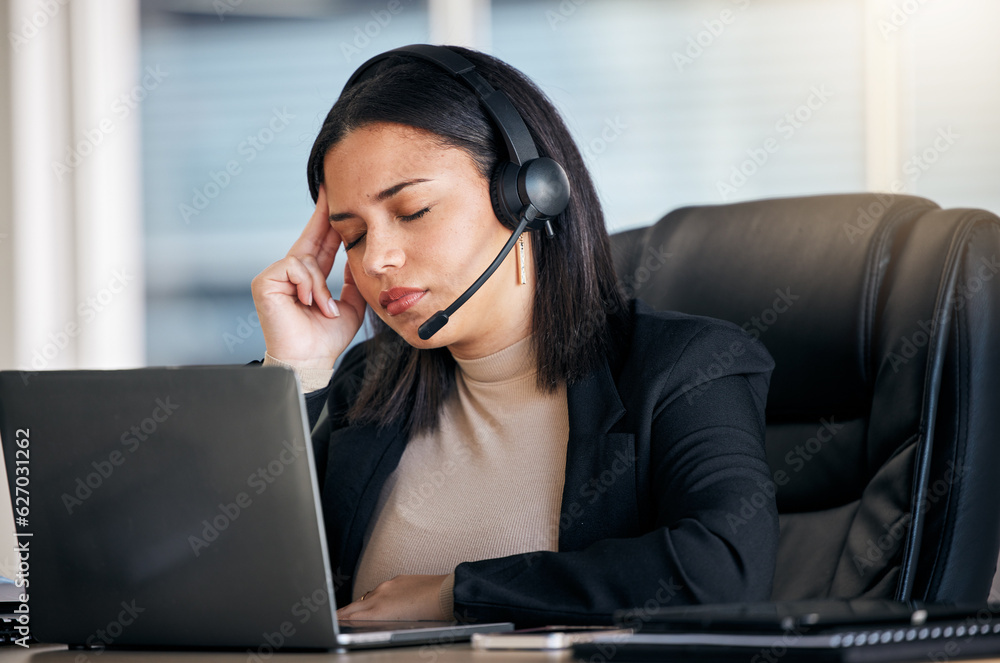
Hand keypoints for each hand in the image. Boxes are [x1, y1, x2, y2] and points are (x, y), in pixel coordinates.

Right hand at [251, 185, 366, 368]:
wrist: (310, 360)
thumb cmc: (327, 338)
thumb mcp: (349, 304)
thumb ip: (352, 279)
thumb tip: (358, 254)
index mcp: (310, 276)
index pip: (321, 242)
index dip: (329, 221)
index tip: (336, 199)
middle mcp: (291, 272)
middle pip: (310, 236)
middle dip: (323, 216)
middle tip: (331, 190)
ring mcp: (275, 276)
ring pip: (305, 259)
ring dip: (321, 286)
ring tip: (326, 310)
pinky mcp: (265, 281)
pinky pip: (294, 268)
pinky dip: (308, 286)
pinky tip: (310, 304)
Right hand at [336, 574, 449, 620]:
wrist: (448, 593)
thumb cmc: (429, 615)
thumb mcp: (399, 626)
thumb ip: (380, 623)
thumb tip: (371, 624)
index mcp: (378, 609)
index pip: (349, 616)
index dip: (337, 620)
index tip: (329, 622)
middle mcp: (380, 595)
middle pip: (352, 606)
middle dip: (340, 613)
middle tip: (329, 617)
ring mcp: (389, 585)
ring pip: (365, 598)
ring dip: (356, 606)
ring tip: (347, 613)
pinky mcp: (398, 579)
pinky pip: (379, 590)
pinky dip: (372, 598)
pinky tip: (373, 603)